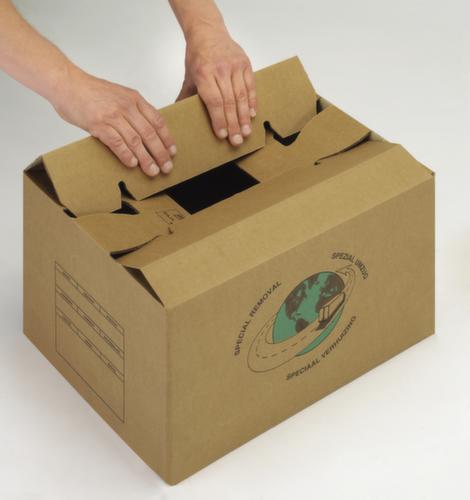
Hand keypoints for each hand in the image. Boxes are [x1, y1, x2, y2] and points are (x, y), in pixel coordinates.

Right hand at [52, 67, 175, 176]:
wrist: (66, 83)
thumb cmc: (91, 91)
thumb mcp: (119, 94)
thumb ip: (133, 110)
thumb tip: (146, 131)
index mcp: (134, 99)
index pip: (157, 121)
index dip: (167, 138)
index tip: (172, 151)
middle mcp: (126, 106)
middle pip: (149, 134)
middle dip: (160, 153)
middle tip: (167, 167)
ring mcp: (112, 115)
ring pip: (136, 141)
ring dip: (146, 159)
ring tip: (152, 171)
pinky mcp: (98, 124)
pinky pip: (117, 143)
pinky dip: (126, 155)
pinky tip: (132, 164)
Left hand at [177, 28, 256, 146]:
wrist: (208, 30)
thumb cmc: (197, 56)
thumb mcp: (189, 76)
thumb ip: (186, 96)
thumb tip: (177, 114)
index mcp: (204, 73)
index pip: (214, 101)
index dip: (219, 120)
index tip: (222, 135)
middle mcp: (220, 69)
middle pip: (229, 102)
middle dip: (233, 124)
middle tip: (237, 141)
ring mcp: (234, 66)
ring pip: (241, 96)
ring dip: (245, 117)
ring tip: (246, 132)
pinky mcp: (245, 63)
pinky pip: (250, 86)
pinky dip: (252, 101)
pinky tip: (253, 115)